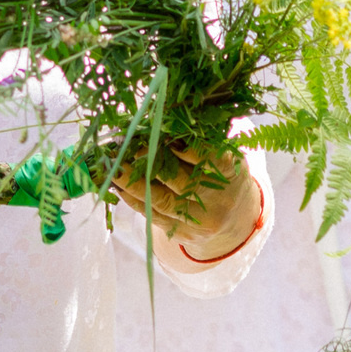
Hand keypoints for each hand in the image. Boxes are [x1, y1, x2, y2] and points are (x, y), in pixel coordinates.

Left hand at [117, 144, 261, 254]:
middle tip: (130, 146)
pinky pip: (154, 216)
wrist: (236, 222)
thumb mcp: (226, 156)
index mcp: (232, 173)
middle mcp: (218, 199)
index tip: (164, 135)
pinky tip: (119, 186)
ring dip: (134, 183)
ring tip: (114, 166)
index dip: (188, 149)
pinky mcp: (183, 232)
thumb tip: (164, 119)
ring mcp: (200, 220)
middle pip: (182, 182)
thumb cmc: (224, 177)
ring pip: (163, 201)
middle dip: (152, 163)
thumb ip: (204, 141)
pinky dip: (134, 200)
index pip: (211, 160)